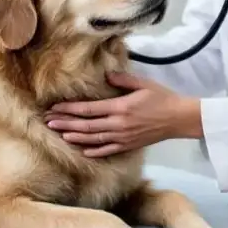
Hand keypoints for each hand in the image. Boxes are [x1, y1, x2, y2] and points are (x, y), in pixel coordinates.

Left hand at [45, 72, 201, 156]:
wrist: (179, 118)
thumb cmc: (162, 98)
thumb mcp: (142, 84)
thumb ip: (122, 80)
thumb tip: (105, 76)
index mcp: (119, 108)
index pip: (88, 109)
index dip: (69, 109)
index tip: (54, 108)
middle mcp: (118, 125)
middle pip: (86, 126)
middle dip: (65, 123)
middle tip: (48, 122)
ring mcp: (122, 138)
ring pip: (93, 140)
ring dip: (75, 137)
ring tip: (60, 134)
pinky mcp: (128, 146)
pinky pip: (107, 150)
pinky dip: (93, 151)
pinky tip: (82, 150)